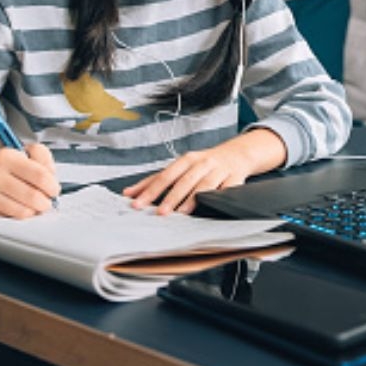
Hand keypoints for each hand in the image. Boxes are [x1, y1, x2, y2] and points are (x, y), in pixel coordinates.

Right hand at [0, 144, 60, 218]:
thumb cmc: (9, 167)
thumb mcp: (28, 153)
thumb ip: (45, 160)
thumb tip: (52, 181)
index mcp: (6, 156)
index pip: (40, 176)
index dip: (52, 186)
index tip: (54, 190)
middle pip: (33, 196)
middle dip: (46, 202)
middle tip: (46, 201)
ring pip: (23, 211)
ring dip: (35, 211)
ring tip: (34, 205)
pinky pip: (11, 218)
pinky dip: (21, 215)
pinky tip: (20, 207)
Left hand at [122, 141, 257, 214]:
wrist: (237, 153)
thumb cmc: (204, 163)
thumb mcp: (180, 167)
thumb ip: (155, 180)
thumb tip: (128, 193)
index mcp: (186, 160)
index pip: (165, 176)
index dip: (151, 190)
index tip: (138, 204)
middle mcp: (202, 163)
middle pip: (184, 180)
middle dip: (172, 197)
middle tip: (160, 212)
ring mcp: (219, 170)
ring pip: (205, 184)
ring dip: (193, 199)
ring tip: (182, 212)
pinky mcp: (235, 177)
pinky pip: (227, 188)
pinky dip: (220, 196)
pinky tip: (213, 205)